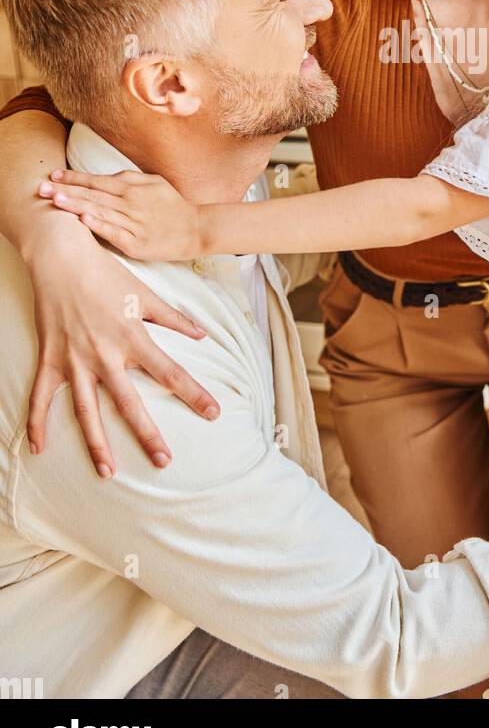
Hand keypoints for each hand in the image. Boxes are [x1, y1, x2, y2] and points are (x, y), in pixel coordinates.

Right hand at [22, 216, 219, 477]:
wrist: (62, 256)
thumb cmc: (106, 272)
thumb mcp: (146, 294)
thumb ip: (175, 318)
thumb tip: (203, 334)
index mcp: (133, 338)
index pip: (170, 372)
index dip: (193, 394)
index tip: (213, 414)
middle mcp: (104, 354)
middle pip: (129, 402)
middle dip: (147, 434)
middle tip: (163, 461)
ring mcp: (74, 359)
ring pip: (86, 410)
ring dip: (97, 443)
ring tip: (108, 472)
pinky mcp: (50, 358)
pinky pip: (40, 396)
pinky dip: (36, 422)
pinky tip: (37, 448)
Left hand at [39, 167, 200, 261]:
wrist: (197, 229)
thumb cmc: (174, 206)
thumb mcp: (155, 182)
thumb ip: (130, 178)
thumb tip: (107, 177)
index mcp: (133, 188)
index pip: (97, 181)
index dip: (74, 178)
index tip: (54, 175)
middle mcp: (131, 203)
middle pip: (93, 196)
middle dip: (67, 190)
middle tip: (43, 188)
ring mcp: (134, 224)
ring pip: (100, 212)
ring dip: (77, 205)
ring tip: (56, 201)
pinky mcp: (137, 243)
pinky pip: (114, 233)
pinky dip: (99, 225)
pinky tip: (84, 220)